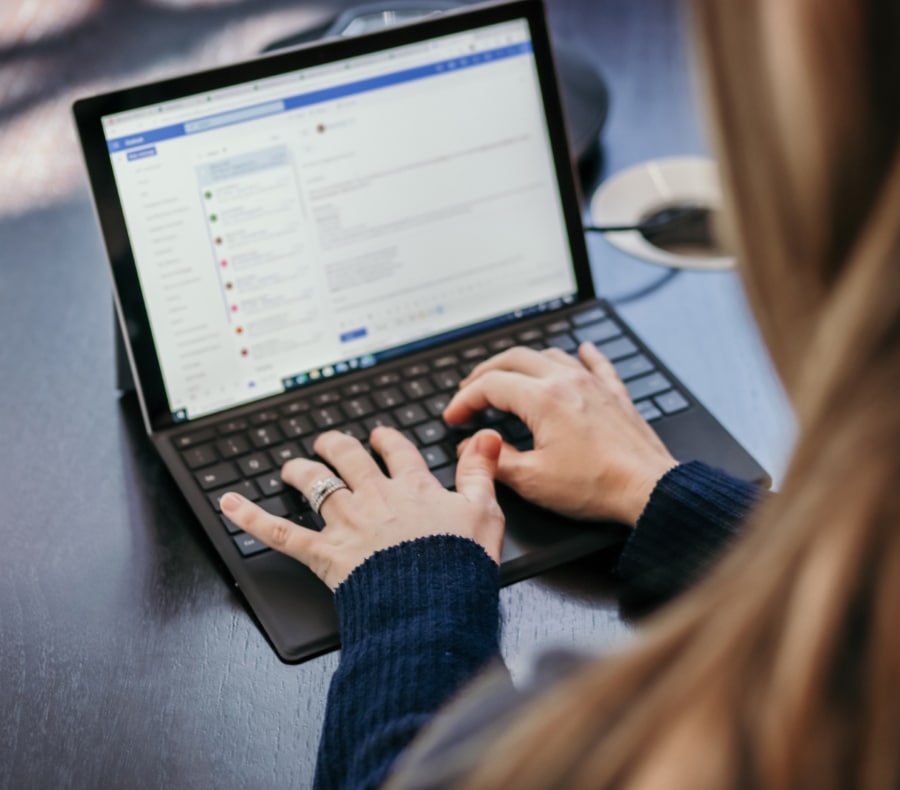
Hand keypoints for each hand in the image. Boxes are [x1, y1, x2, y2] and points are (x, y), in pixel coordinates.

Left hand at [219, 427, 504, 589]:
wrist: (433, 604)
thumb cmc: (460, 563)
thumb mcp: (484, 512)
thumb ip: (480, 471)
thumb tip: (484, 437)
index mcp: (413, 488)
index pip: (396, 452)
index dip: (386, 441)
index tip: (380, 437)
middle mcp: (375, 497)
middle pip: (348, 459)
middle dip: (336, 446)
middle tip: (330, 442)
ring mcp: (347, 523)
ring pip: (314, 485)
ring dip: (299, 471)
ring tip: (290, 467)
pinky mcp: (324, 553)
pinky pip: (280, 533)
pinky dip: (250, 518)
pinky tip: (229, 504)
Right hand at [443, 343, 677, 524]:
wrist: (649, 490)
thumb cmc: (597, 486)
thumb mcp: (533, 480)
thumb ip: (495, 460)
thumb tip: (473, 448)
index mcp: (543, 399)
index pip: (490, 386)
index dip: (464, 400)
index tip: (454, 417)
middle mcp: (567, 382)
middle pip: (514, 359)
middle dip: (485, 373)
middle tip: (469, 391)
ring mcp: (594, 384)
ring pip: (550, 355)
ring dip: (523, 363)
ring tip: (509, 376)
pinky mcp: (615, 395)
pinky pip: (597, 363)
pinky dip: (583, 354)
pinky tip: (582, 349)